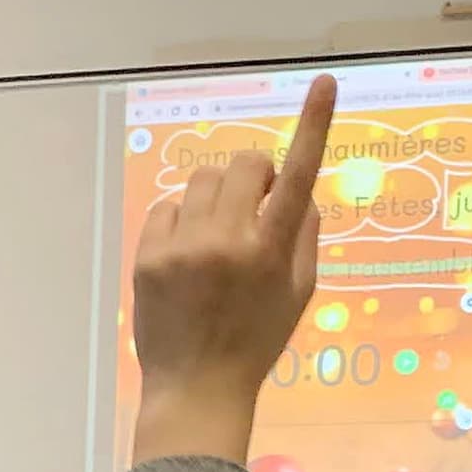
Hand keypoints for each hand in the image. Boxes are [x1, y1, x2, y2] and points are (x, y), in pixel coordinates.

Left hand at [128, 74, 335, 468]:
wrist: (197, 388)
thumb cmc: (256, 341)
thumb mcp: (298, 293)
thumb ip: (303, 235)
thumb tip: (299, 190)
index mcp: (272, 250)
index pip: (299, 174)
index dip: (313, 124)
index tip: (324, 83)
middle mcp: (228, 241)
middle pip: (244, 164)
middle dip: (254, 175)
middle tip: (254, 206)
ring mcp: (183, 247)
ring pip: (203, 179)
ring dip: (217, 194)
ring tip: (219, 234)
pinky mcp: (148, 256)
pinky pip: (167, 206)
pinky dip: (182, 218)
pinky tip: (188, 252)